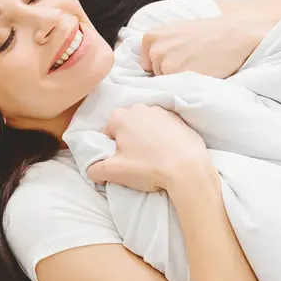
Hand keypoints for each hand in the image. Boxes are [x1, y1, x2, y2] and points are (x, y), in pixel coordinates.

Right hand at [87, 104, 214, 192]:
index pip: (107, 132)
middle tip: (136, 161)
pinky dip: (163, 137)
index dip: (111, 149)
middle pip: (127, 126)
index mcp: (120, 117)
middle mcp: (140, 108)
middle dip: (128, 141)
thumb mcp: (113, 172)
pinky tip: (168, 153)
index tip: (121, 162)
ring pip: (145, 126)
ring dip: (145, 138)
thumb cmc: (148, 168)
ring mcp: (162, 112)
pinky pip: (164, 127)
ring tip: (154, 158)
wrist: (189, 169)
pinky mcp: (179, 119)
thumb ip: (94, 168)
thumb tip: (92, 169)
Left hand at [141, 0, 280, 77]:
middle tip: (191, 60)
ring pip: (166, 83)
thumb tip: (145, 64)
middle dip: (170, 72)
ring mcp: (165, 65)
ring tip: (197, 64)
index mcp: (151, 37)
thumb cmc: (207, 33)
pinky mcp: (179, 77)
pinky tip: (200, 71)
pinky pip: (177, 88)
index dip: (163, 64)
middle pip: (155, 74)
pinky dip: (187, 84)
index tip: (180, 57)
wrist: (233, 35)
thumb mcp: (175, 30)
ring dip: (179, 79)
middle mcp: (154, 50)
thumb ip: (159, 43)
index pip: (146, 63)